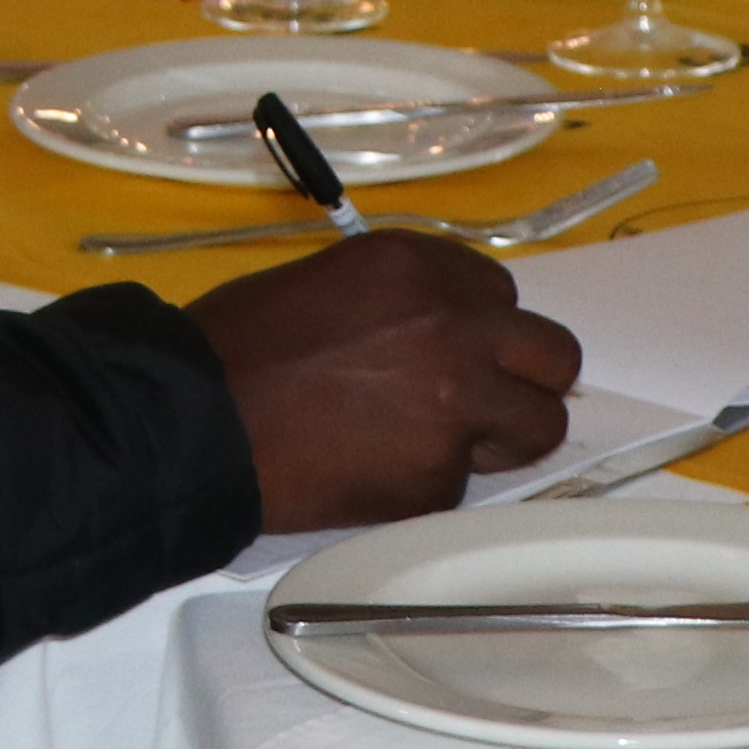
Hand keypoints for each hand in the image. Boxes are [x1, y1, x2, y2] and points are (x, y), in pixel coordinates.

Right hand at [192, 231, 581, 531]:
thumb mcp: (332, 282)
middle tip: (489, 397)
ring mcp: (455, 404)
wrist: (196, 422)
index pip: (502, 294)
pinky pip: (466, 481)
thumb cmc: (237, 348)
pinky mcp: (438, 477)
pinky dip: (431, 481)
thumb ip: (407, 300)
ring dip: (504, 434)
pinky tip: (376, 469)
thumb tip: (445, 329)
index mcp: (420, 267)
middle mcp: (454, 327)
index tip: (460, 348)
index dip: (482, 327)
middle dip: (528, 377)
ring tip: (441, 442)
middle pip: (552, 353)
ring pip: (539, 425)